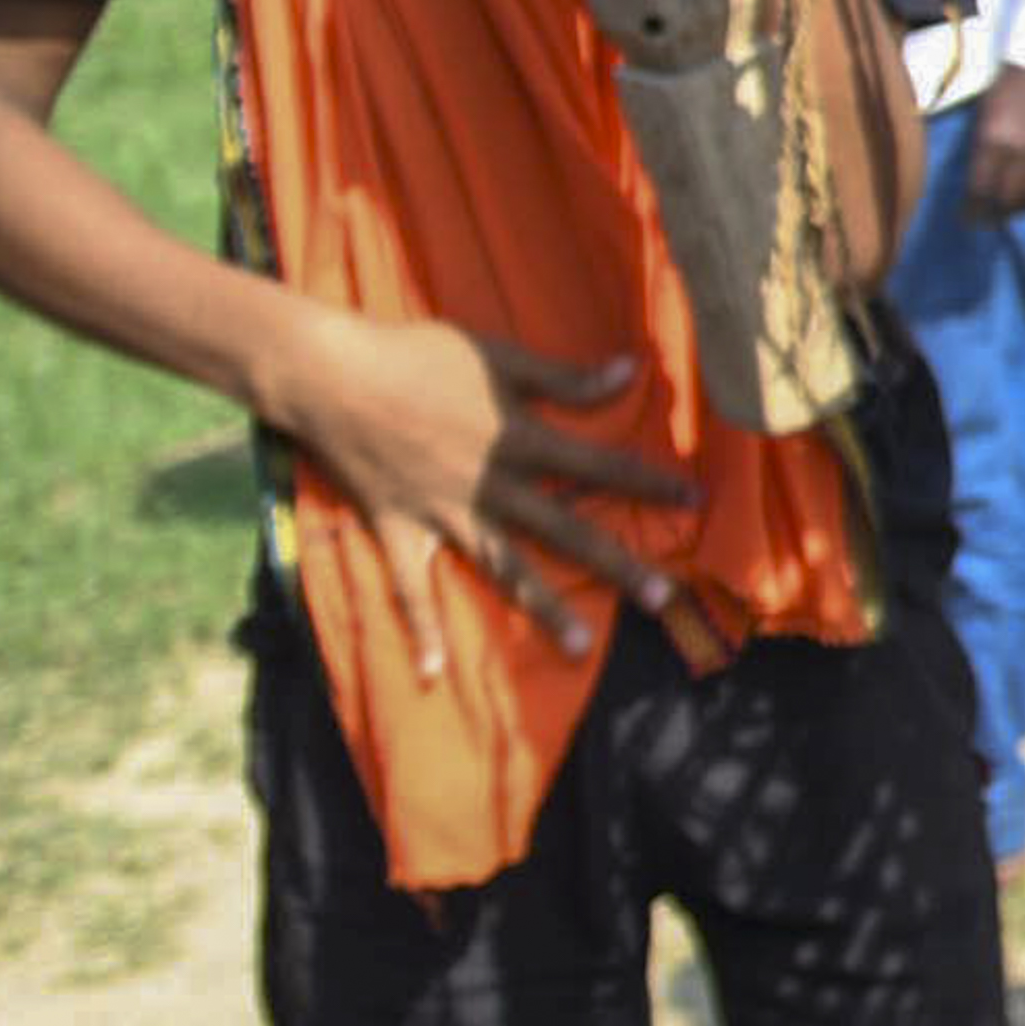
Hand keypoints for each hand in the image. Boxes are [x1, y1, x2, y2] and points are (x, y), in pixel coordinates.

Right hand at [268, 311, 695, 680]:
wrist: (329, 374)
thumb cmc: (414, 354)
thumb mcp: (497, 355)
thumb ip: (564, 377)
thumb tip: (630, 372)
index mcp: (517, 440)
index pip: (599, 465)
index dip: (649, 483)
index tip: (695, 504)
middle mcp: (488, 485)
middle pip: (565, 529)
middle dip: (617, 564)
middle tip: (665, 599)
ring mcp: (443, 513)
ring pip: (503, 567)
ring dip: (543, 608)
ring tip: (581, 650)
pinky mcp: (398, 529)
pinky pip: (410, 588)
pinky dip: (421, 630)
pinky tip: (435, 671)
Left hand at [965, 64, 1024, 218]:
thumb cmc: (1006, 87)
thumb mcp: (984, 117)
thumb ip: (981, 149)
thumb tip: (977, 182)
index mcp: (993, 140)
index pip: (980, 189)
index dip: (972, 209)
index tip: (967, 218)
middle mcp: (1019, 151)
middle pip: (1006, 199)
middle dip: (994, 215)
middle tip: (986, 222)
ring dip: (1018, 207)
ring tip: (1009, 210)